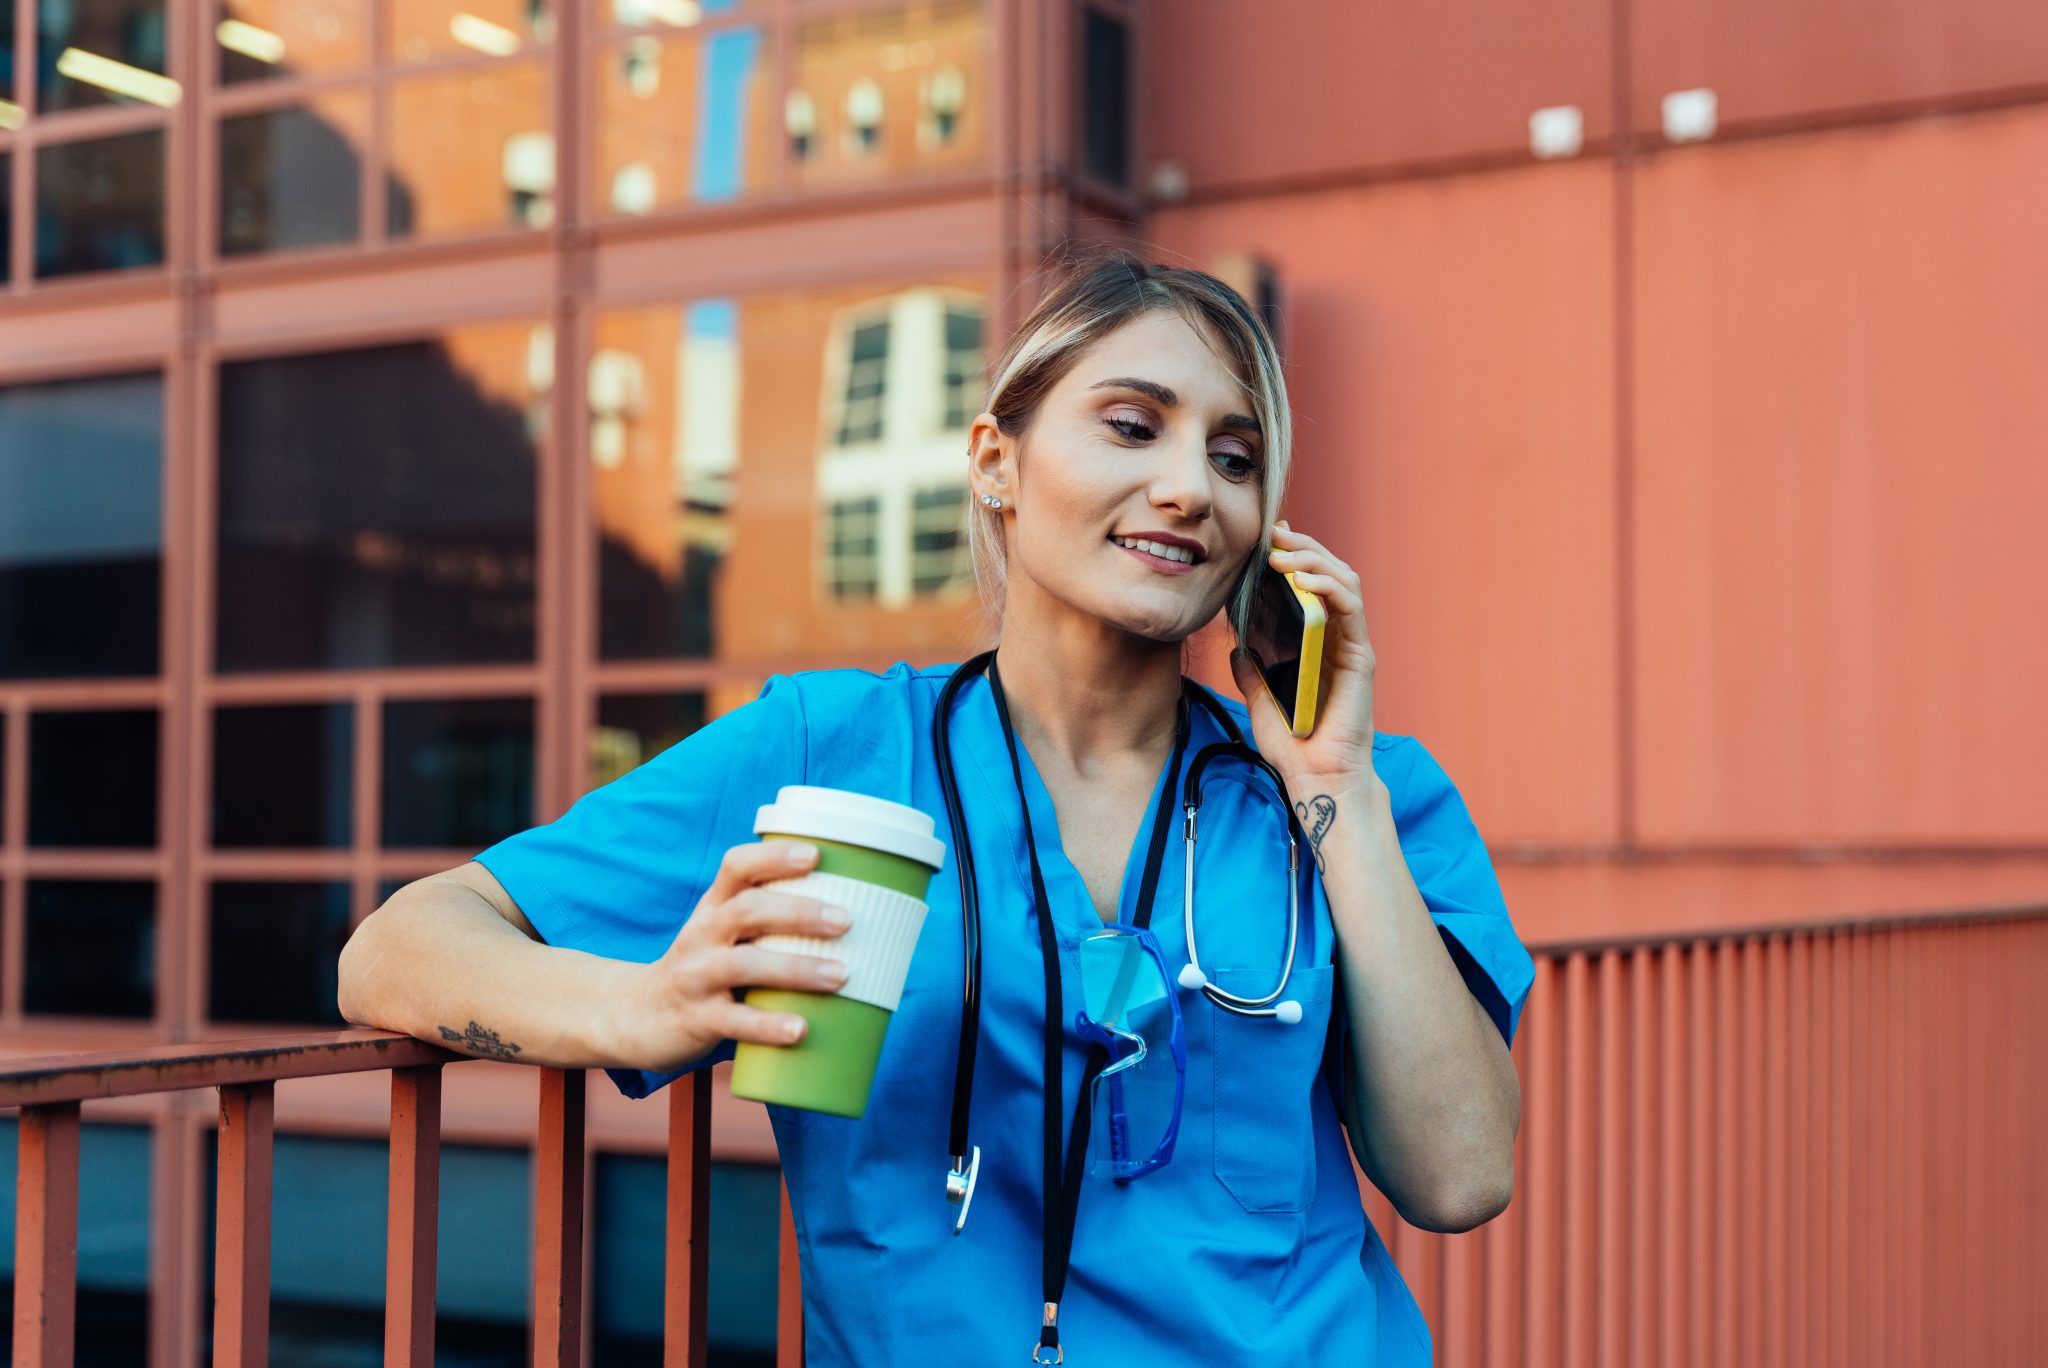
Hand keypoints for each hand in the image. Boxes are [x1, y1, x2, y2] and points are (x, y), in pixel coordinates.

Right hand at [606, 840, 851, 1073]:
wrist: (639, 1017)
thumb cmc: (707, 970)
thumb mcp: (726, 935)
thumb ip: (773, 925)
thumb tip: (866, 924)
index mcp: (714, 907)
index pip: (736, 866)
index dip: (774, 855)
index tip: (815, 854)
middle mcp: (702, 935)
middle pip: (746, 910)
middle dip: (798, 912)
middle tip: (845, 920)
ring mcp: (696, 977)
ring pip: (743, 964)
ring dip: (795, 968)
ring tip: (840, 975)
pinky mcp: (697, 1020)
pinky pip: (734, 1021)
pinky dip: (769, 1025)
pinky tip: (800, 1029)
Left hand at [1226, 519, 1379, 795]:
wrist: (1316, 778)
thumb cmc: (1293, 744)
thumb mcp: (1259, 699)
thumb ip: (1251, 670)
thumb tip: (1236, 644)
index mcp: (1316, 642)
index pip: (1309, 585)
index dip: (1291, 556)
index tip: (1264, 539)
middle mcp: (1337, 637)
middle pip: (1329, 573)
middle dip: (1302, 547)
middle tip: (1273, 533)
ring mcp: (1351, 644)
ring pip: (1344, 582)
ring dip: (1313, 559)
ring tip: (1282, 553)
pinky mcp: (1360, 656)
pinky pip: (1351, 609)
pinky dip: (1328, 587)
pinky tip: (1302, 578)